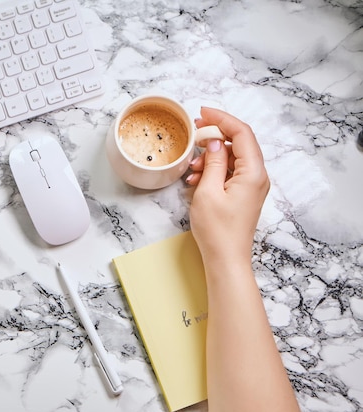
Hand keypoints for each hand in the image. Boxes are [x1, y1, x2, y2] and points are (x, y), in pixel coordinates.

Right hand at [186, 107, 269, 263]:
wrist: (225, 259)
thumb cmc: (217, 231)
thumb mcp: (208, 192)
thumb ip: (213, 162)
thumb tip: (215, 142)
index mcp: (253, 173)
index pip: (242, 133)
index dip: (222, 119)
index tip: (203, 113)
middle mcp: (257, 176)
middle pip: (239, 143)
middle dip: (216, 135)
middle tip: (195, 132)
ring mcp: (252, 186)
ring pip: (233, 158)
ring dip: (212, 156)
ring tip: (192, 168)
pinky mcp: (244, 194)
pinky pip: (230, 172)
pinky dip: (214, 170)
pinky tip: (196, 180)